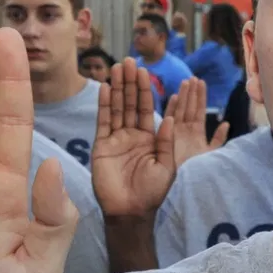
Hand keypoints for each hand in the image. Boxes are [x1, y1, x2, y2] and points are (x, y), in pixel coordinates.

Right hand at [90, 58, 175, 218]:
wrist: (130, 211)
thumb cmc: (152, 192)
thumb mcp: (167, 166)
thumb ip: (167, 142)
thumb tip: (171, 118)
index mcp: (149, 138)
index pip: (146, 108)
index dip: (145, 89)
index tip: (144, 70)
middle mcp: (132, 135)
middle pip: (130, 103)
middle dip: (130, 82)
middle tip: (129, 61)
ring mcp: (115, 139)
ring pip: (116, 108)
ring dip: (116, 88)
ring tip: (116, 68)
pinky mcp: (101, 146)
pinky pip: (103, 122)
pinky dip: (103, 105)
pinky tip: (104, 88)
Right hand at [167, 76, 228, 169]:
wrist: (183, 183)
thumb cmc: (198, 171)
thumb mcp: (211, 154)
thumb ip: (218, 139)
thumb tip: (226, 124)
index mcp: (197, 133)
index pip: (199, 111)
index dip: (200, 97)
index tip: (201, 82)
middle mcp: (185, 131)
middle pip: (189, 107)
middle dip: (191, 92)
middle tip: (193, 77)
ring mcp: (175, 133)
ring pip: (180, 110)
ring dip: (183, 96)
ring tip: (186, 82)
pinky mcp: (166, 137)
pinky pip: (168, 119)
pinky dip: (170, 108)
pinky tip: (172, 97)